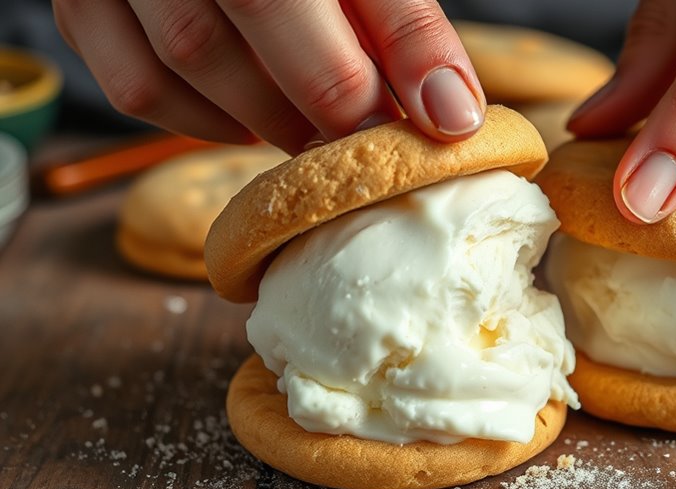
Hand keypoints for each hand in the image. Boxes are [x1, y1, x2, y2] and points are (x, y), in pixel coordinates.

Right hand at [53, 0, 485, 154]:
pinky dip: (202, 122)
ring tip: (317, 138)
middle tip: (375, 144)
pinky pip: (135, 85)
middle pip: (264, 6)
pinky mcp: (81, 2)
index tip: (448, 119)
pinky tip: (247, 124)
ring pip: (193, 55)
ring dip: (271, 116)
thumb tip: (449, 109)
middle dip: (335, 95)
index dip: (405, 46)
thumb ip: (396, 18)